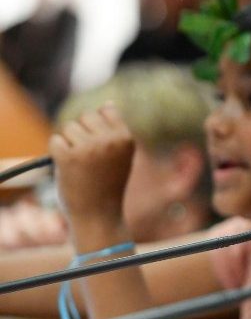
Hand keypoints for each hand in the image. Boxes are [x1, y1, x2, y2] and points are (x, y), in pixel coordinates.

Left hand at [50, 105, 133, 240]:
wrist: (99, 215)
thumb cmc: (109, 184)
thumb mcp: (120, 154)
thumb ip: (115, 131)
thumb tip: (108, 103)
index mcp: (126, 138)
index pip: (106, 110)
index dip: (98, 127)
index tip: (100, 146)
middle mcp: (109, 141)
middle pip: (85, 116)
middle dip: (82, 133)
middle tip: (89, 158)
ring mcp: (89, 148)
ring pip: (69, 128)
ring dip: (69, 143)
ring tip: (80, 164)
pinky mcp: (68, 158)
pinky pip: (55, 141)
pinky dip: (57, 153)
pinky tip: (69, 168)